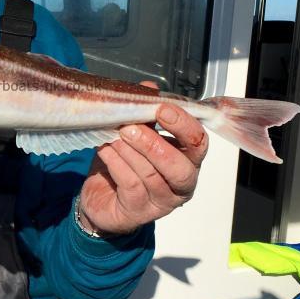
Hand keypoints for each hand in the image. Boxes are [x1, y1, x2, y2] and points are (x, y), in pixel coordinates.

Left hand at [79, 82, 207, 234]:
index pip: (198, 143)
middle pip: (180, 165)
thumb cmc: (125, 164)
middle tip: (129, 126)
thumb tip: (150, 88)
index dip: (182, 124)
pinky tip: (106, 150)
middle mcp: (182, 184)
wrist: (101, 197)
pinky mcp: (139, 211)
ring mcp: (162, 201)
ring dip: (130, 151)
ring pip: (151, 174)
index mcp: (188, 160)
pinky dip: (117, 163)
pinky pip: (131, 184)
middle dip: (154, 143)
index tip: (161, 108)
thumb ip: (145, 112)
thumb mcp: (135, 134)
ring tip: (114, 135)